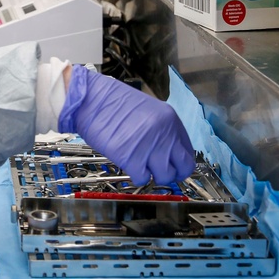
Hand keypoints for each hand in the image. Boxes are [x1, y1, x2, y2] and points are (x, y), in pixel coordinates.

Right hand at [58, 65, 194, 185]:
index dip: (179, 162)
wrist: (90, 99)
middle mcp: (164, 134)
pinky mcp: (130, 158)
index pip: (188, 152)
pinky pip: (142, 178)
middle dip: (172, 173)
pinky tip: (129, 166)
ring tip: (141, 167)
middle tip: (159, 171)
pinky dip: (136, 176)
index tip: (172, 165)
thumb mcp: (147, 110)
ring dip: (153, 175)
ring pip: (164, 176)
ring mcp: (148, 147)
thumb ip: (161, 130)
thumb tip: (168, 151)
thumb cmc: (112, 103)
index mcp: (170, 120)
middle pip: (182, 168)